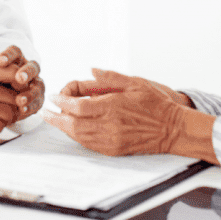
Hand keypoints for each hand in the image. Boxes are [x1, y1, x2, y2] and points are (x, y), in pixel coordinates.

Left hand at [0, 45, 44, 119]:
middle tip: (19, 78)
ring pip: (38, 85)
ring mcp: (35, 85)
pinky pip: (37, 102)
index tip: (0, 61)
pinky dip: (30, 106)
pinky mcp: (37, 99)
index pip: (15, 53)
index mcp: (15, 61)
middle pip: (32, 66)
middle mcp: (28, 71)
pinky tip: (23, 110)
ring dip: (30, 93)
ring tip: (20, 100)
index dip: (9, 55)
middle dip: (27, 72)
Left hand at [43, 69, 186, 155]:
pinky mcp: (115, 150)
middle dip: (56, 118)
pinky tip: (74, 131)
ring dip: (65, 129)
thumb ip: (110, 77)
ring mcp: (112, 140)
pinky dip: (78, 138)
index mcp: (113, 106)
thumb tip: (91, 69)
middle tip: (46, 113)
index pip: (78, 106)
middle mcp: (109, 125)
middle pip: (73, 124)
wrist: (174, 129)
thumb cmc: (156, 104)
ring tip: (55, 121)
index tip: (55, 97)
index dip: (63, 101)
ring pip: (79, 136)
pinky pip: (90, 145)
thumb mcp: (135, 83)